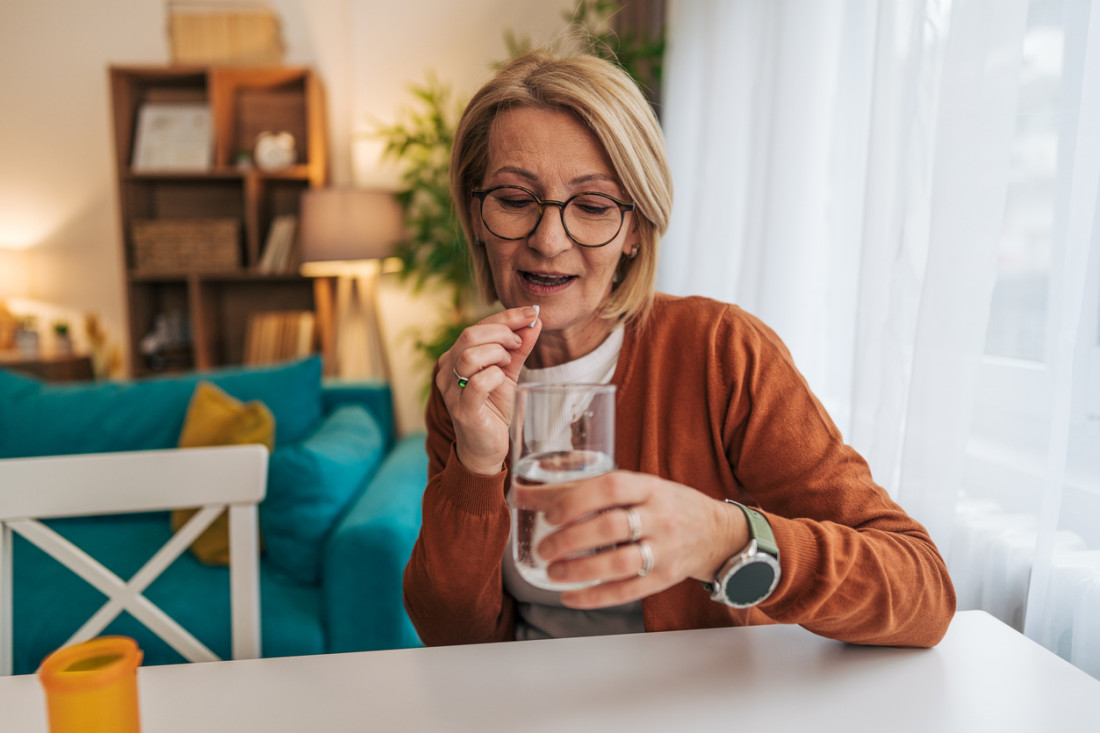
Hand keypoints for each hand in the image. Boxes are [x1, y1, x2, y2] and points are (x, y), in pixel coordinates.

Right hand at [438, 306, 540, 474]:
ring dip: (497, 354)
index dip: (506, 317)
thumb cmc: (493, 408)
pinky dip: (495, 376)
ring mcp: (451, 391)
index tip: (530, 313)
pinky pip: (477, 383)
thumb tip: (534, 322)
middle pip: (470, 335)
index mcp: (454, 357)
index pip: (477, 326)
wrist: (486, 448)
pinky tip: (501, 381)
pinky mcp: (463, 410)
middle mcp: (447, 371)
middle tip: (518, 345)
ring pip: (470, 355)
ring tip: (507, 365)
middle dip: (502, 333)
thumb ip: (518, 348)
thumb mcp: (508, 373)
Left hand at [515, 471, 750, 608]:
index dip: (578, 500)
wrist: (716, 532)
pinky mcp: (665, 577)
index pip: (612, 487)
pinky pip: (628, 591)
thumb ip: (584, 490)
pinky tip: (570, 596)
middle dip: (571, 539)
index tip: (550, 513)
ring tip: (552, 572)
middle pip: (612, 527)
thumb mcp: (636, 488)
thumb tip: (523, 494)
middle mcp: (660, 516)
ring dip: (580, 570)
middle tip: (543, 548)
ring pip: (620, 563)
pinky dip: (595, 596)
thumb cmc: (664, 504)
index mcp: (649, 487)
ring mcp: (666, 549)